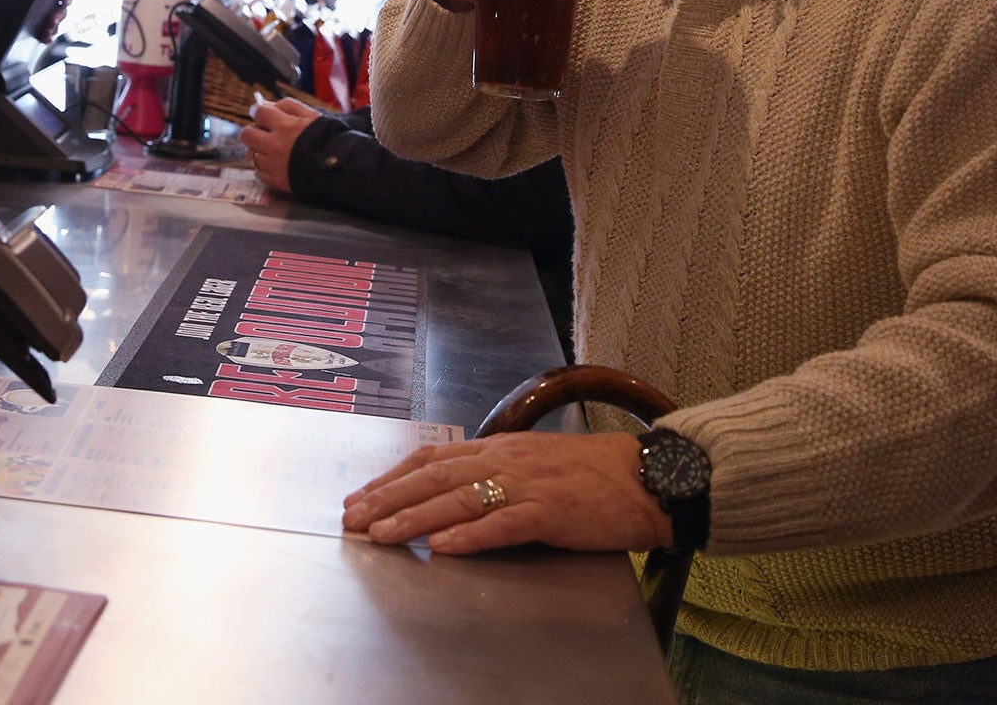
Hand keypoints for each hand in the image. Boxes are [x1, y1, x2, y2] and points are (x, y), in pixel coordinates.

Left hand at [238, 97, 321, 193]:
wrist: (339, 169)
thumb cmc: (328, 139)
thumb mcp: (312, 116)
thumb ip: (289, 106)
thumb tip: (267, 104)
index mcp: (286, 126)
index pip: (258, 112)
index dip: (257, 111)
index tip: (259, 113)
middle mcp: (275, 145)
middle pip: (247, 134)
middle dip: (252, 131)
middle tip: (262, 133)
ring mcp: (273, 164)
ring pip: (250, 154)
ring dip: (257, 150)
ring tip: (270, 151)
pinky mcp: (275, 181)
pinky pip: (258, 172)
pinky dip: (264, 168)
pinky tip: (276, 165)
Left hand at [342, 432, 669, 555]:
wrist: (643, 476)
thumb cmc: (589, 473)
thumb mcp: (532, 462)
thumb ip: (493, 472)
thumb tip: (451, 490)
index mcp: (498, 448)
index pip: (431, 459)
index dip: (391, 477)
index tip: (361, 497)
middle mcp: (504, 460)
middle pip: (433, 477)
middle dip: (388, 498)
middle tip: (353, 519)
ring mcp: (526, 485)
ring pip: (458, 500)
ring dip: (415, 518)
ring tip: (382, 534)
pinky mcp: (550, 512)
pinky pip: (504, 523)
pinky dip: (471, 536)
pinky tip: (444, 547)